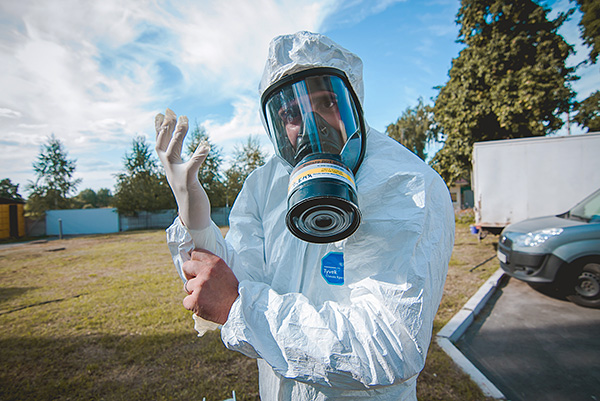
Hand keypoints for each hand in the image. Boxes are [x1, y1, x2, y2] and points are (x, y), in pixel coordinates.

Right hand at [155, 108, 210, 230]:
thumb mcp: (184, 175)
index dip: (160, 129)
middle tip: (171, 111)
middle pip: (164, 144)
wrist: (192, 217)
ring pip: (174, 152)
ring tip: (185, 120)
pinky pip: (193, 166)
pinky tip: (206, 145)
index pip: (161, 144)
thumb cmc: (190, 195)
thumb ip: (182, 163)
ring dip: (179, 135)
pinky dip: (198, 155)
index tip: (160, 113)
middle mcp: (170, 170)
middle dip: (166, 127)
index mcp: (169, 167)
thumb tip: (181, 152)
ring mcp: (178, 176)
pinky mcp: (188, 183)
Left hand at [182, 249, 239, 324]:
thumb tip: (194, 262)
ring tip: (208, 297)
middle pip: (186, 266)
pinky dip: (193, 305)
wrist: (238, 309)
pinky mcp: (194, 300)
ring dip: (194, 292)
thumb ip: (211, 265)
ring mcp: (200, 286)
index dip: (195, 262)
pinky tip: (204, 305)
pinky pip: (186, 301)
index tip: (198, 268)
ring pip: (186, 286)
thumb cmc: (231, 291)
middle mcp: (206, 271)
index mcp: (215, 262)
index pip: (196, 253)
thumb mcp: (225, 271)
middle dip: (189, 274)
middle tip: (197, 282)